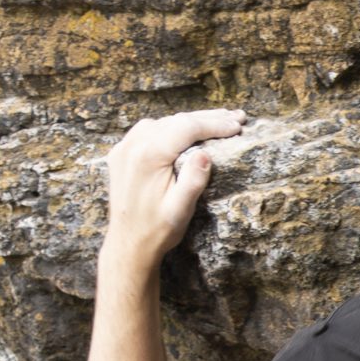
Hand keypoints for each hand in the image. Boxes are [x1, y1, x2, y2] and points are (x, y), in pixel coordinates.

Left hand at [100, 107, 243, 276]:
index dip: (214, 124)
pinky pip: (148, 130)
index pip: (187, 128)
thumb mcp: (181, 210)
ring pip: (162, 122)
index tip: (237, 125)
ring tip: (217, 121)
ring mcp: (124, 148)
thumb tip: (206, 154)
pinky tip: (185, 130)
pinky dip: (170, 126)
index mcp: (148, 156)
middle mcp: (133, 146)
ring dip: (190, 121)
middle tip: (237, 117)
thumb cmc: (158, 230)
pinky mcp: (122, 154)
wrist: (128, 243)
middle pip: (176, 120)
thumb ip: (193, 180)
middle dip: (207, 118)